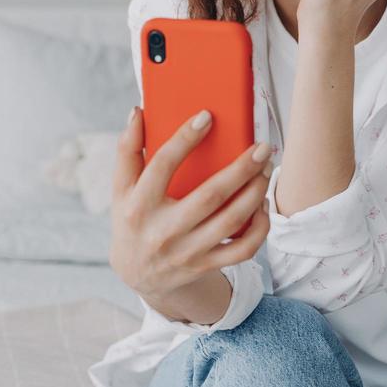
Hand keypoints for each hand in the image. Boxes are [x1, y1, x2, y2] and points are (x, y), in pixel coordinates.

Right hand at [108, 106, 272, 303]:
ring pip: (231, 222)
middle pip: (210, 196)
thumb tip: (137, 113)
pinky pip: (242, 249)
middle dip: (241, 169)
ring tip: (265, 170)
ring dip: (255, 193)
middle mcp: (163, 231)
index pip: (162, 165)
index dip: (184, 139)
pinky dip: (259, 228)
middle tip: (261, 147)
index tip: (206, 116)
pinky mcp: (206, 265)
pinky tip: (261, 205)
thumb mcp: (122, 189)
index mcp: (138, 205)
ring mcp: (187, 252)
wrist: (139, 273)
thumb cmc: (133, 219)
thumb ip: (128, 151)